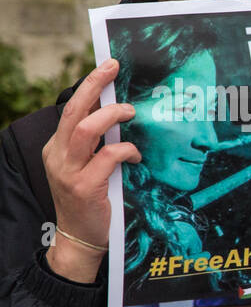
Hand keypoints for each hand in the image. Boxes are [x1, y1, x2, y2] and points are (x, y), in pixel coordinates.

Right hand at [42, 60, 138, 281]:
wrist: (80, 238)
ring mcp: (68, 171)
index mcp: (57, 147)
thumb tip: (120, 116)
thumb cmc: (90, 200)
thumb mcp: (87, 167)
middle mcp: (58, 155)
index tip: (106, 68)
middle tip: (113, 68)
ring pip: (86, 129)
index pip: (71, 109)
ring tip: (130, 112)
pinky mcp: (84, 187)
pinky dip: (126, 151)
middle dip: (94, 85)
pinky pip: (107, 157)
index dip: (89, 87)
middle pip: (74, 111)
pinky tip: (137, 156)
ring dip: (111, 116)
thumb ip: (96, 145)